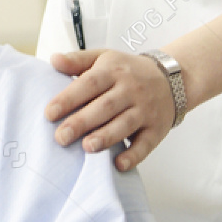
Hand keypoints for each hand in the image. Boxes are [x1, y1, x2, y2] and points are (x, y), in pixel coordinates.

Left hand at [44, 49, 176, 170]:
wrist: (172, 78)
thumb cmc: (128, 71)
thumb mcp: (103, 58)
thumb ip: (77, 61)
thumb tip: (54, 60)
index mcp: (113, 71)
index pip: (89, 83)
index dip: (69, 98)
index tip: (49, 113)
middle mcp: (130, 90)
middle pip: (105, 106)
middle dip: (82, 122)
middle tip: (61, 137)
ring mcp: (145, 110)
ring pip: (125, 124)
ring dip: (106, 137)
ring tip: (87, 147)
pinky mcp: (156, 129)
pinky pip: (146, 143)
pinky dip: (134, 155)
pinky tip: (119, 163)